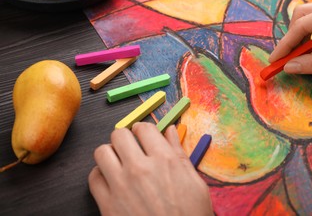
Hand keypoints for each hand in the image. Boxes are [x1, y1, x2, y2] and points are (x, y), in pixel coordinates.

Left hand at [88, 123, 212, 215]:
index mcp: (164, 160)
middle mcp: (140, 168)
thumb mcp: (195, 183)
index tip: (144, 136)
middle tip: (131, 148)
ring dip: (110, 154)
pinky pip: (93, 178)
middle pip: (119, 135)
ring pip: (102, 152)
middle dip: (125, 138)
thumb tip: (170, 131)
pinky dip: (100, 176)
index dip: (143, 130)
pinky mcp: (108, 205)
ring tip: (119, 163)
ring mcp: (121, 186)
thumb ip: (180, 153)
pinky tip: (112, 181)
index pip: (143, 128)